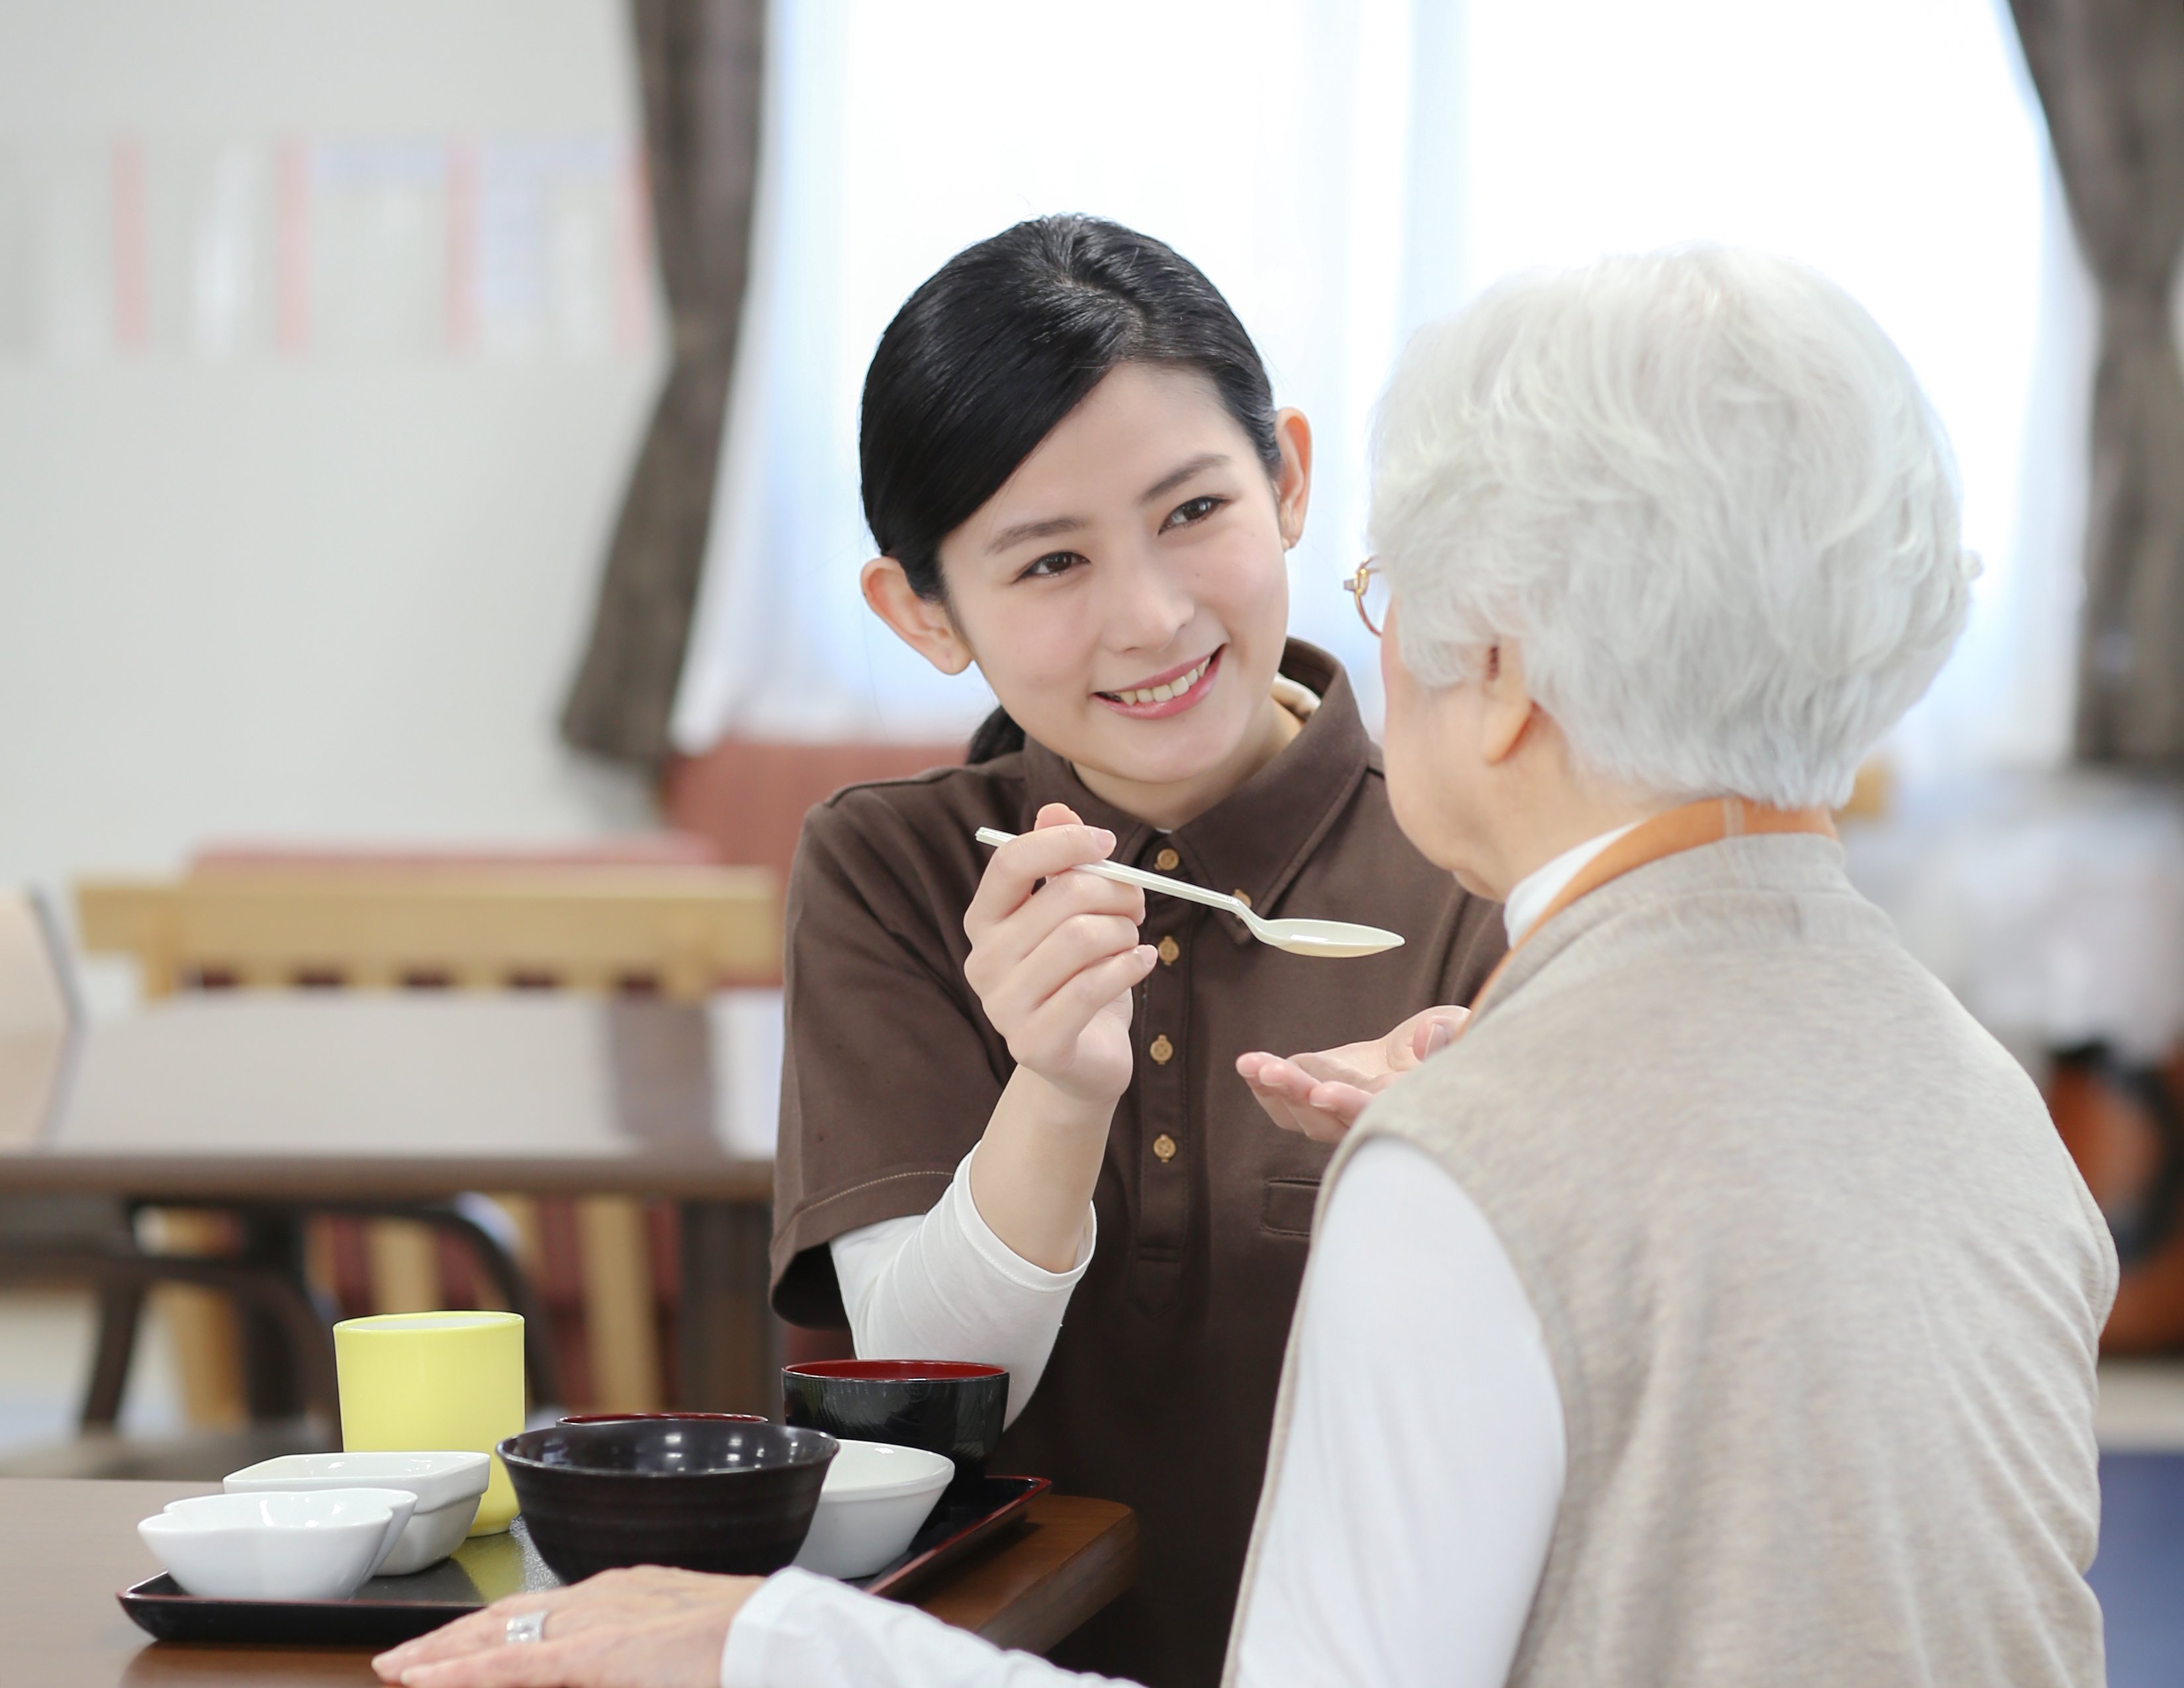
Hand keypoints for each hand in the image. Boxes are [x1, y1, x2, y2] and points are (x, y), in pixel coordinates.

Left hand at [371, 1566, 760, 1686]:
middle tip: (408, 1656)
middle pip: (511, 1614)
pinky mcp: (591, 1652)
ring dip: (445, 1651)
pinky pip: (509, 1663)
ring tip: (401, 1666)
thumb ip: (644, 1656)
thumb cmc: (746, 1647)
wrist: (776, 1638)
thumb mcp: (685, 1648)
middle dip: (456, 1635)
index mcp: (628, 1593)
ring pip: (499, 1632)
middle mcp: (604, 1595)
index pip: (544, 1610)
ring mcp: (595, 1619)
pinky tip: (422, 1677)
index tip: (465, 1642)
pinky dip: (460, 1670)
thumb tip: (637, 1665)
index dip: (495, 1627)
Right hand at [963, 802, 1154, 1105]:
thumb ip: (1060, 860)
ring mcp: (1002, 1006)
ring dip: (1125, 932)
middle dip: (1116, 892)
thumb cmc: (1079, 976)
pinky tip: (1143, 963)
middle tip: (1137, 905)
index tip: (1106, 842)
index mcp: (983, 920)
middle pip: (1063, 897)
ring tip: (1134, 940)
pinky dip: (1130, 966)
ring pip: (1082, 939)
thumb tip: (1056, 809)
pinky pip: (1092, 986)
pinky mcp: (1033, 1044)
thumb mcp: (1070, 913)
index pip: (1010, 862)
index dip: (1064, 843)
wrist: (1083, 1059)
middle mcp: (982, 961)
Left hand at [1235, 1006, 1468, 1143]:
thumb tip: (1429, 1034)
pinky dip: (1266, 1086)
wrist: (1425, 1050)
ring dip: (1276, 1090)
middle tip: (1275, 1071)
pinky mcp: (1319, 1090)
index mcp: (1407, 1109)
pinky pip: (1287, 1104)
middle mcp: (1369, 1118)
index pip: (1374, 1116)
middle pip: (1329, 1121)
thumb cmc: (1453, 1044)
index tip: (1325, 1091)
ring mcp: (1340, 1109)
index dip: (1350, 1106)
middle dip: (1299, 1096)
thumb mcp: (1466, 1033)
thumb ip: (1450, 1038)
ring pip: (1303, 1116)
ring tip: (1253, 1064)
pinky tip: (1248, 1065)